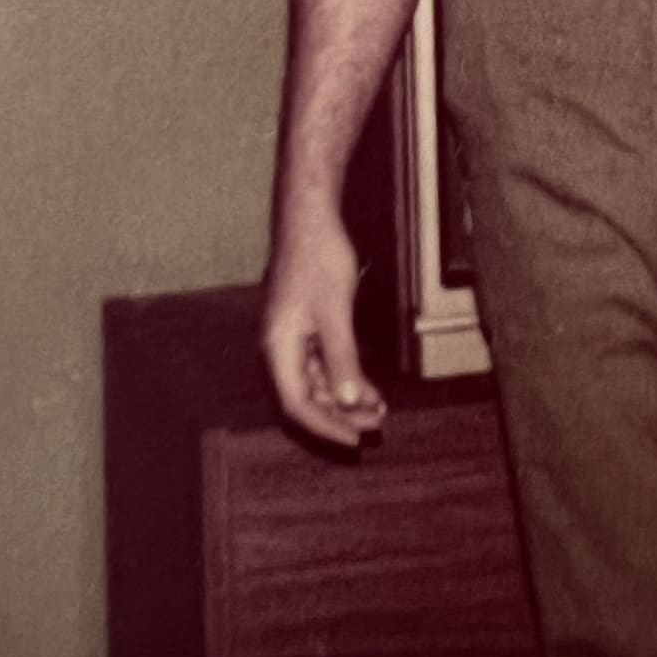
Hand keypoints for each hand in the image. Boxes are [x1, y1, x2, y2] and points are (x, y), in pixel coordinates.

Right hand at [261, 211, 385, 446]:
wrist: (311, 218)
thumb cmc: (318, 259)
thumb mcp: (335, 312)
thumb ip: (341, 358)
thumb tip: (348, 402)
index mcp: (277, 348)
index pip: (297, 405)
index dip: (326, 426)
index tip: (356, 438)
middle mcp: (280, 348)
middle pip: (307, 398)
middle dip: (341, 414)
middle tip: (377, 424)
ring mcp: (292, 337)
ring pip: (317, 382)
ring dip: (345, 397)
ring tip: (379, 408)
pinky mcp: (305, 326)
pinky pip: (322, 362)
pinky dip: (344, 375)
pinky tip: (368, 385)